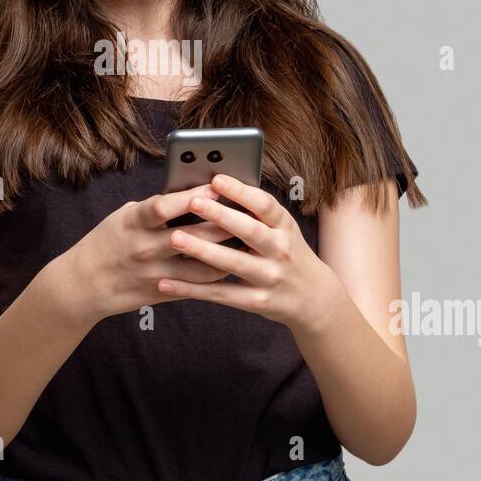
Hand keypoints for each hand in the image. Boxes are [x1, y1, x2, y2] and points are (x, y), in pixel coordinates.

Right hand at [64, 182, 239, 323]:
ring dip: (228, 250)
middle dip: (223, 222)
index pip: (166, 206)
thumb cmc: (109, 241)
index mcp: (134, 221)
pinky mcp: (162, 291)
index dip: (194, 196)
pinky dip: (218, 272)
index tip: (218, 186)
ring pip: (202, 263)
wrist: (84, 283)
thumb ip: (156, 208)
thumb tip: (196, 196)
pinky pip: (198, 284)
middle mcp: (144, 247)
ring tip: (249, 238)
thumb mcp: (125, 216)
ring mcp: (154, 272)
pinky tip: (233, 261)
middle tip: (247, 211)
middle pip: (193, 234)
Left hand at [154, 174, 335, 330]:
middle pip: (249, 231)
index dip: (241, 192)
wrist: (314, 297)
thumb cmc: (286, 252)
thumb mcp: (282, 229)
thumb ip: (255, 212)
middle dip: (221, 216)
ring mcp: (270, 277)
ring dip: (203, 250)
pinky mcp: (257, 302)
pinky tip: (167, 282)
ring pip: (233, 263)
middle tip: (193, 202)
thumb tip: (217, 182)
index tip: (216, 179)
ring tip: (174, 238)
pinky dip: (193, 289)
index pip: (265, 205)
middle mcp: (280, 250)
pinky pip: (221, 294)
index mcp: (284, 226)